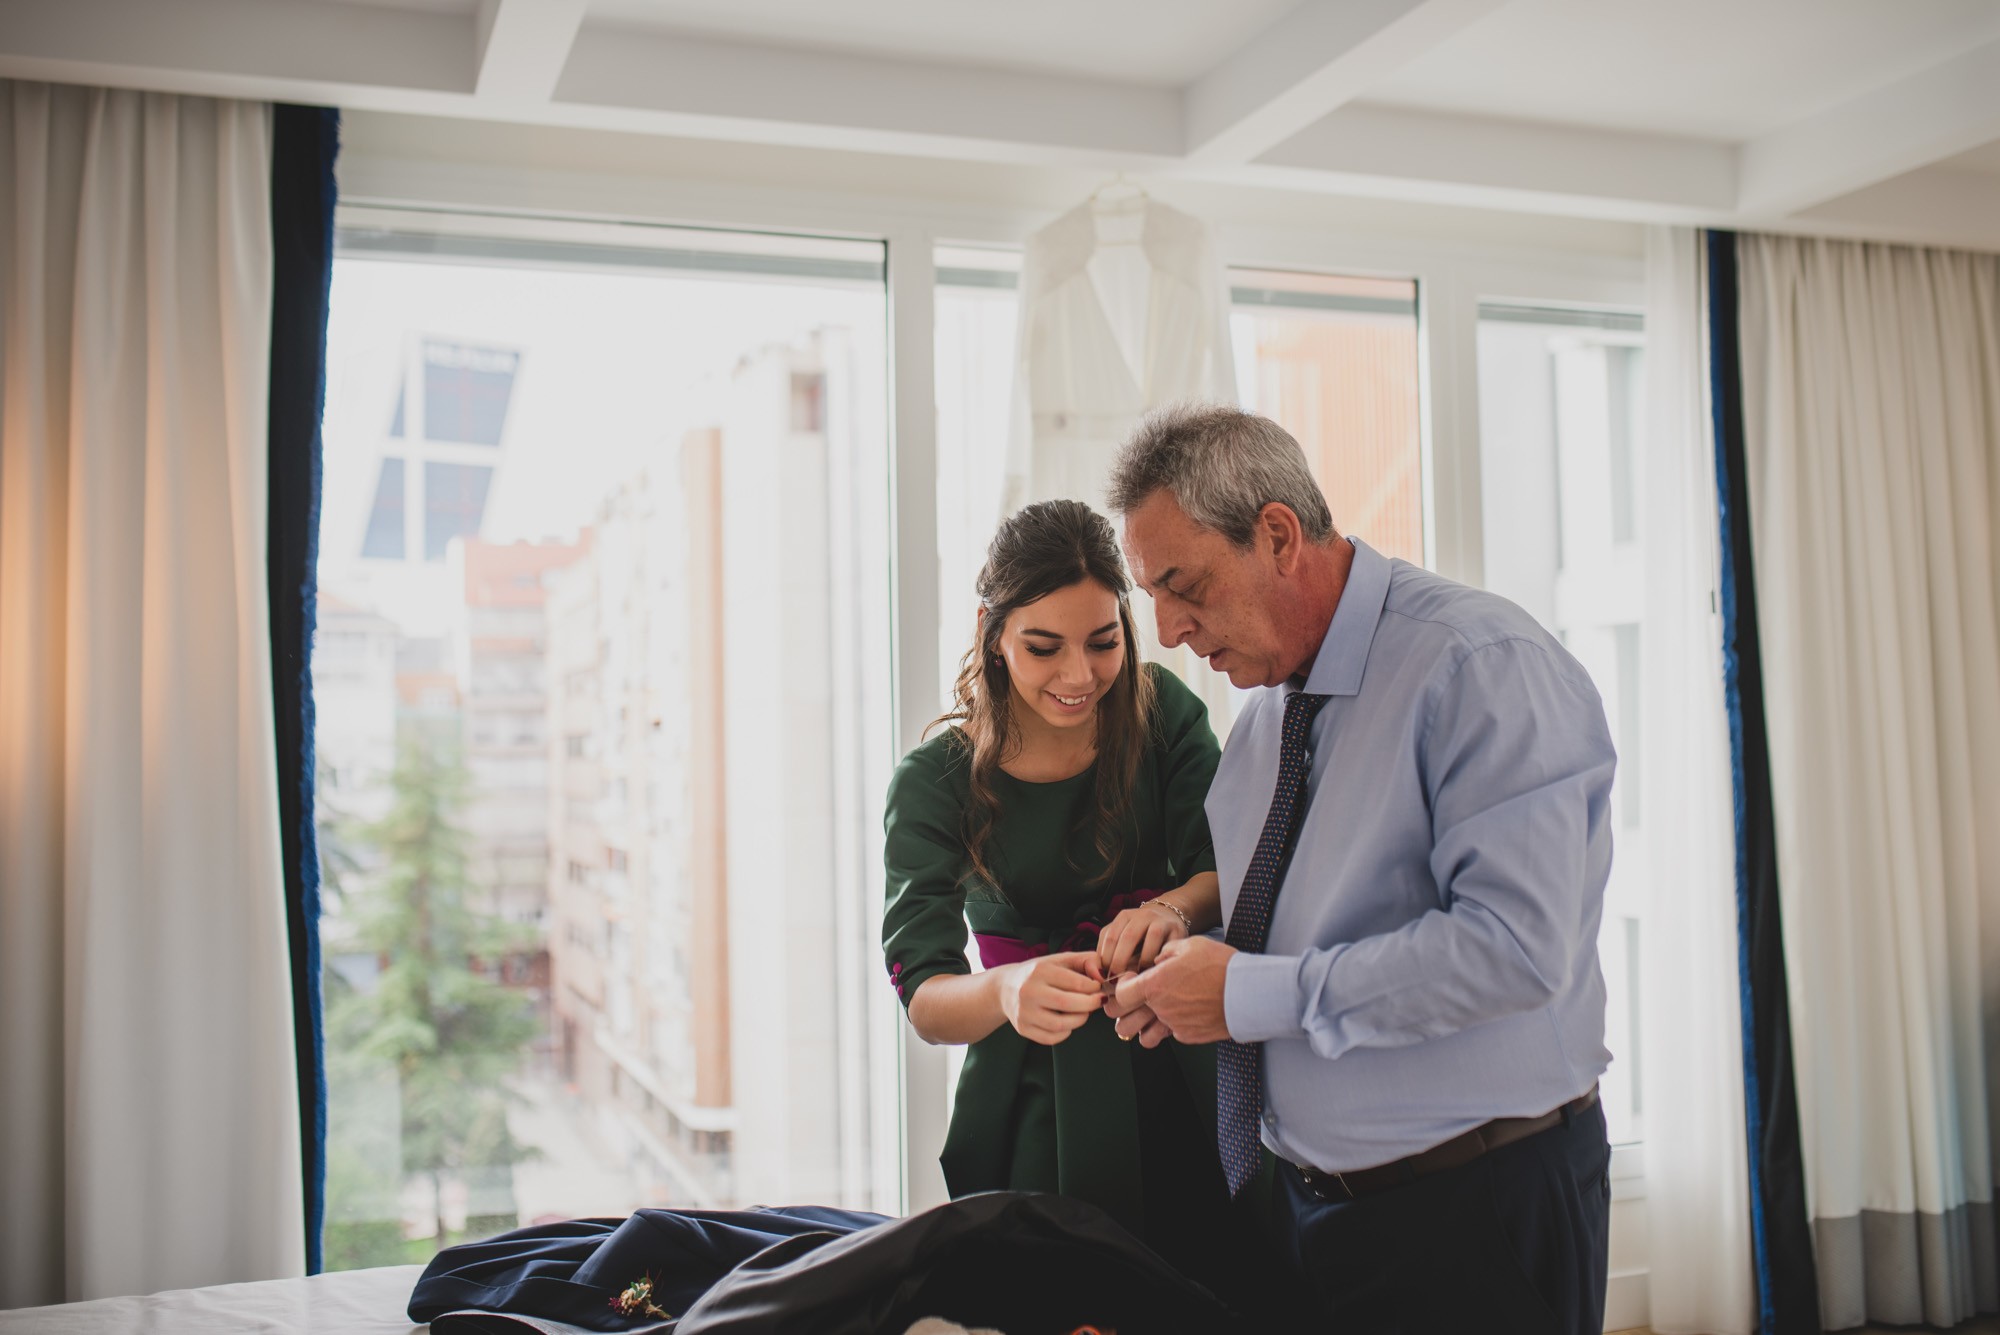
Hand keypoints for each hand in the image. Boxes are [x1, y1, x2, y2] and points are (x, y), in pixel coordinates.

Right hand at [998, 951, 1103, 1044]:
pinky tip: (1066, 1022)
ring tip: (1083, 1012)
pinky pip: (1051, 1038)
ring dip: (1079, 1020)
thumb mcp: (1061, 960)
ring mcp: (1024, 1012)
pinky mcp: (1022, 1028)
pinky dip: (1065, 1032)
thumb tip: (1102, 975)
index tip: (1097, 988)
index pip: (1076, 982)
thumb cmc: (1040, 973)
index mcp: (1040, 970)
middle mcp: (1029, 991)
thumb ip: (1086, 960)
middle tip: (1097, 1002)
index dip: (1094, 987)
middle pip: (1068, 1004)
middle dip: (1090, 1005)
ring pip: (1060, 1025)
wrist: (1005, 988)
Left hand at [1096, 901, 1187, 975]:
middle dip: (1121, 962)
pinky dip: (1160, 959)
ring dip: (1143, 961)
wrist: (1168, 918)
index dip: (1105, 959)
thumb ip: (1110, 952)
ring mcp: (1160, 921)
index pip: (1110, 937)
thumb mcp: (1122, 938)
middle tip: (1118, 981)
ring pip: (1151, 938)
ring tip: (1137, 978)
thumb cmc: (1140, 936)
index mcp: (1124, 916)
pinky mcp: (1176, 929)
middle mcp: (1142, 915)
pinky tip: (1154, 971)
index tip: (1103, 976)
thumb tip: (1099, 974)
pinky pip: (1168, 945)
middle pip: (1128, 937)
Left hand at [1111, 937, 1234, 1044]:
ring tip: (1159, 1012)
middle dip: (1124, 1013)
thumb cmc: (1221, 966)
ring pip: (1146, 1035)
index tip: (1130, 981)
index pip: (1119, 994)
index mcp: (1155, 985)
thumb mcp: (1189, 945)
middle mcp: (1161, 1008)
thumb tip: (1157, 960)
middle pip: (1123, 1021)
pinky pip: (1173, 1034)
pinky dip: (1176, 1026)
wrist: (1249, 991)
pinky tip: (1188, 1013)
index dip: (1121, 987)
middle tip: (1134, 1003)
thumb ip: (1166, 952)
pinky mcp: (1189, 1036)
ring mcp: (1175, 1025)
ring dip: (1147, 1026)